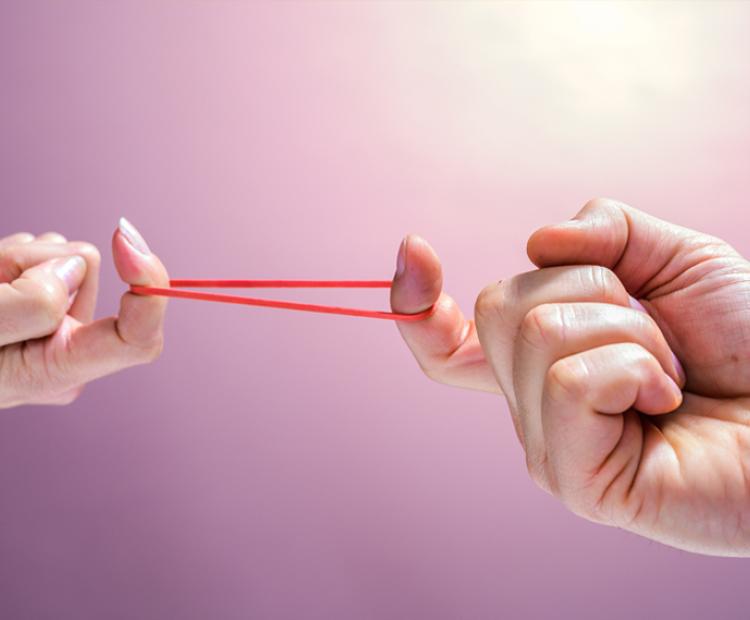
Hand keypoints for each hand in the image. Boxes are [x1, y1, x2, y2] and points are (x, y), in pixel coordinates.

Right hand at [0, 218, 168, 407]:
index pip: (137, 340)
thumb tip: (77, 265)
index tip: (124, 239)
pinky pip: (45, 250)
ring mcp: (56, 326)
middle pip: (84, 270)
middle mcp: (68, 351)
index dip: (148, 288)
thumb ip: (29, 304)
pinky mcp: (43, 300)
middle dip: (28, 259)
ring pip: (64, 254)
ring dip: (14, 257)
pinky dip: (10, 255)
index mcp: (58, 372)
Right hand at [392, 199, 749, 555]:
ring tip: (671, 375)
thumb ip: (607, 232)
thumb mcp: (678, 260)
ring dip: (631, 330)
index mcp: (543, 362)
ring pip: (539, 334)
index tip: (415, 249)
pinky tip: (664, 401)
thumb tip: (535, 239)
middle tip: (657, 335)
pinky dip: (635, 368)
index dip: (414, 300)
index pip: (448, 344)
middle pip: (500, 306)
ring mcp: (547, 446)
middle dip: (595, 287)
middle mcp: (531, 405)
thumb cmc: (749, 344)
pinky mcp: (574, 480)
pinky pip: (572, 380)